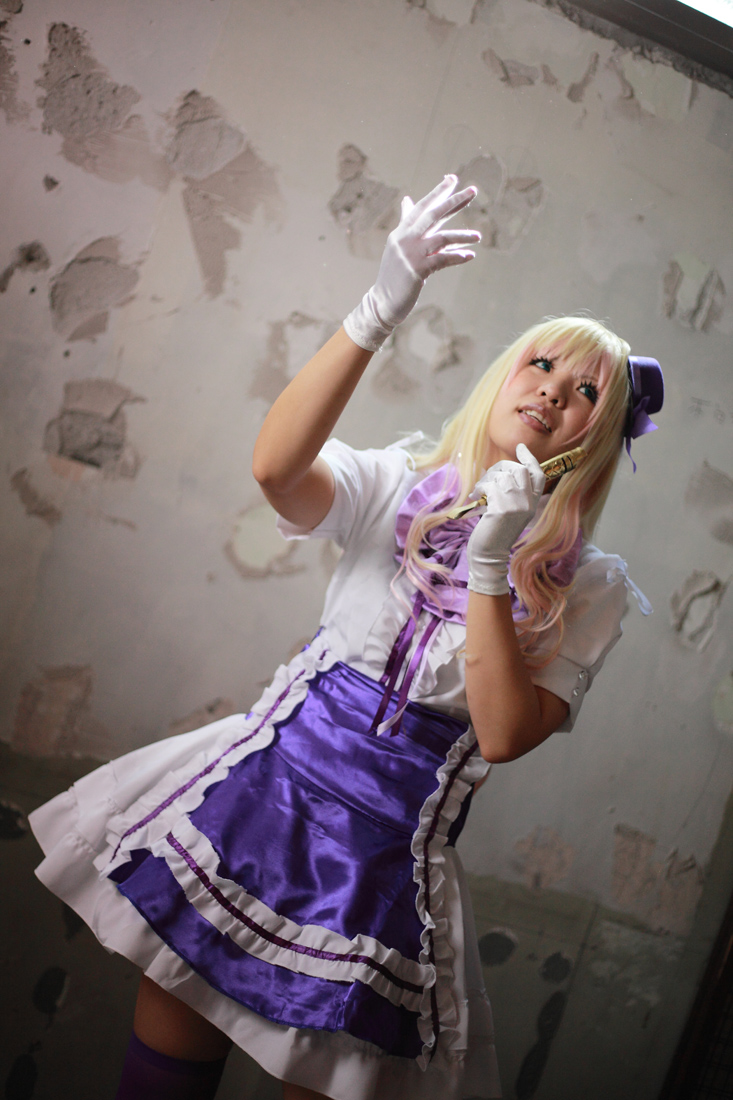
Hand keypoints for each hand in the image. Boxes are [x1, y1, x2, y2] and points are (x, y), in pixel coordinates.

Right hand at [343, 175, 479, 351]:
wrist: (383, 302)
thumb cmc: (394, 275)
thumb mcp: (397, 245)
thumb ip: (406, 223)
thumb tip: (407, 200)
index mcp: (402, 231)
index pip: (422, 206)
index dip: (438, 192)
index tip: (453, 178)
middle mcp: (405, 239)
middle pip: (433, 215)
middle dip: (454, 201)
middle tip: (473, 190)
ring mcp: (411, 254)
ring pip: (442, 238)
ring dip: (463, 236)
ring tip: (478, 237)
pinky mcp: (418, 270)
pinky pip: (443, 259)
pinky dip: (458, 256)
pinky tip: (469, 256)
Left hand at [467, 444, 545, 596]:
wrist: (489, 555)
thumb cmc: (496, 532)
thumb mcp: (511, 512)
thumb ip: (513, 493)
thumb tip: (502, 472)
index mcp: (533, 503)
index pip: (538, 474)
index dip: (529, 458)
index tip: (521, 447)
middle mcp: (528, 503)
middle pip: (518, 469)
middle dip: (500, 468)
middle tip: (487, 479)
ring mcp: (516, 505)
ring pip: (502, 476)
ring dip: (486, 480)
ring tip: (479, 492)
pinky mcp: (501, 509)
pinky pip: (490, 485)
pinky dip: (480, 488)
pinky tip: (475, 497)